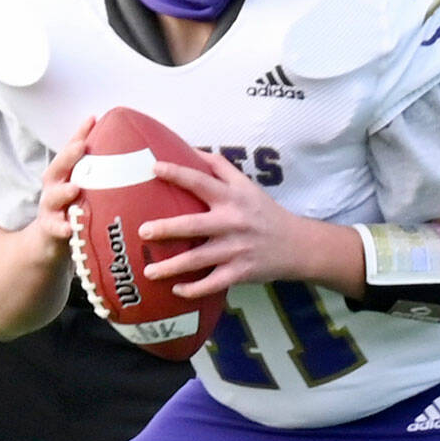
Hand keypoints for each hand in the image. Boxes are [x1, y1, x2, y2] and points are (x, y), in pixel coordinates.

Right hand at [26, 116, 92, 247]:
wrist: (48, 240)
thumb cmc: (71, 207)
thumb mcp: (84, 187)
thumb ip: (100, 171)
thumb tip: (129, 149)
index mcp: (63, 174)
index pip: (71, 150)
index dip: (80, 133)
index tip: (93, 119)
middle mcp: (53, 187)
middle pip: (57, 167)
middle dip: (68, 156)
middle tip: (81, 146)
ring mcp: (50, 207)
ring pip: (53, 197)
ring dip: (63, 192)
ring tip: (74, 188)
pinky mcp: (50, 229)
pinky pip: (55, 228)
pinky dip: (61, 227)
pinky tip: (69, 228)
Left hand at [138, 151, 313, 298]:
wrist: (297, 245)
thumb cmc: (264, 211)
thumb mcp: (246, 185)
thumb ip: (220, 167)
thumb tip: (191, 150)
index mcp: (232, 197)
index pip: (201, 181)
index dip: (178, 173)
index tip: (154, 168)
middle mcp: (232, 222)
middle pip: (194, 225)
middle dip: (167, 229)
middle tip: (143, 231)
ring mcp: (236, 249)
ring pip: (198, 259)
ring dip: (172, 267)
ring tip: (148, 271)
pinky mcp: (240, 272)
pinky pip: (212, 283)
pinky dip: (193, 289)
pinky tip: (176, 290)